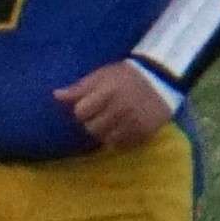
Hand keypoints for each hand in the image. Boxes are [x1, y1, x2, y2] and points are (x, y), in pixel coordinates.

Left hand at [58, 63, 176, 150]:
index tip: (91, 105)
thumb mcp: (103, 75)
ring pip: (105, 139)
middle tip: (104, 113)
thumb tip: (56, 95)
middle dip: (93, 122)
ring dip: (106, 132)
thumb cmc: (127, 76)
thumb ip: (80, 87)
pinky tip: (124, 127)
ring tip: (114, 121)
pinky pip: (122, 145)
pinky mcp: (145, 132)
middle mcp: (121, 107)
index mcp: (109, 91)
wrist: (164, 78)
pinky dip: (120, 139)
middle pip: (91, 128)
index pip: (80, 112)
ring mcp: (134, 121)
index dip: (83, 110)